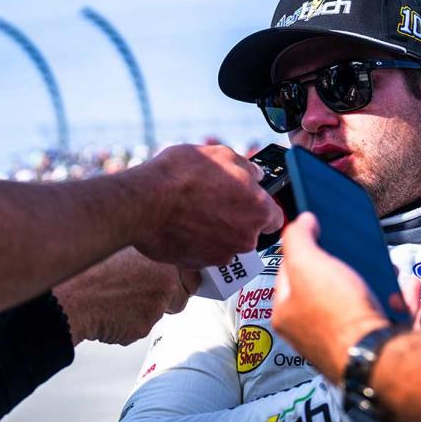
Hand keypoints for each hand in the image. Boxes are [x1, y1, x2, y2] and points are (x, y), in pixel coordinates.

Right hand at [54, 247, 195, 345]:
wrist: (70, 294)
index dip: (183, 278)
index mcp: (164, 255)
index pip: (192, 271)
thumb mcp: (126, 249)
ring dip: (146, 310)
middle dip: (171, 297)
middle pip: (184, 294)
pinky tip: (109, 312)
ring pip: (161, 311)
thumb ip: (149, 257)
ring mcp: (158, 303)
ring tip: (117, 298)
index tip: (179, 281)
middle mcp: (167, 278)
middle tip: (146, 293)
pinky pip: (142, 326)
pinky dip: (128, 323)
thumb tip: (159, 265)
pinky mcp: (145, 325)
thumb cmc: (90, 269)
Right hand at [131, 144, 283, 267]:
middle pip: (250, 232)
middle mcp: (245, 238)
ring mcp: (222, 255)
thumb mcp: (221, 155)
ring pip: (226, 244)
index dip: (262, 209)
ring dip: (216, 233)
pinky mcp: (198, 265)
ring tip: (194, 213)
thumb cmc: (182, 175)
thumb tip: (255, 175)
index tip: (249, 203)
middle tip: (215, 203)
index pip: (275, 218)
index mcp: (258, 210)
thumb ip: (246, 168)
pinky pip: (204, 254)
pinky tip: (182, 226)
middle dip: (237, 220)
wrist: (145, 202)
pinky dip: (197, 244)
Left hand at [272, 213, 392, 381]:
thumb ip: (298, 238)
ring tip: (387, 265)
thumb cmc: (337, 313)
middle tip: (357, 249)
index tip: (320, 232)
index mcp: (287, 314)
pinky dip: (398, 298)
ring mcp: (344, 340)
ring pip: (359, 300)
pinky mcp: (373, 346)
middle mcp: (312, 331)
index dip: (303, 248)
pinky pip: (386, 315)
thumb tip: (302, 221)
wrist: (378, 356)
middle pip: (327, 286)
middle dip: (345, 264)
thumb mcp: (308, 263)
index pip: (288, 272)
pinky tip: (407, 286)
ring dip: (375, 279)